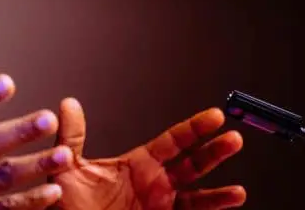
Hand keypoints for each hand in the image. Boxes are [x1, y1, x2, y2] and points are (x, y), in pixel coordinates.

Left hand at [50, 99, 245, 209]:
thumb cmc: (67, 204)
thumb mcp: (67, 167)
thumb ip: (72, 137)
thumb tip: (68, 104)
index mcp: (138, 165)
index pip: (174, 142)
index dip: (195, 129)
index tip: (216, 116)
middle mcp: (155, 185)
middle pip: (193, 165)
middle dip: (215, 153)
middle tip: (235, 139)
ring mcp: (160, 207)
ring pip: (196, 199)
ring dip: (218, 196)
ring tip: (238, 192)